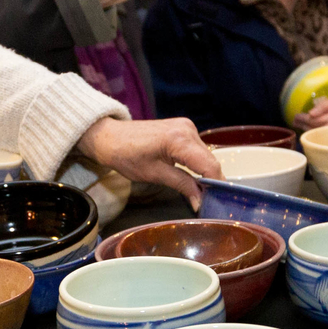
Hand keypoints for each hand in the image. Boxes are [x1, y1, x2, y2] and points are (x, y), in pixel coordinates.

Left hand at [75, 116, 219, 205]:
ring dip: (204, 172)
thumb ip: (182, 185)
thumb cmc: (126, 156)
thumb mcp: (155, 175)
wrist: (110, 137)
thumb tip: (200, 201)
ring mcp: (186, 126)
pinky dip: (198, 163)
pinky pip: (198, 149)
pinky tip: (194, 176)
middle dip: (211, 180)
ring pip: (205, 155)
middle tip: (209, 201)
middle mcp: (188, 129)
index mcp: (180, 140)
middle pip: (210, 160)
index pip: (209, 165)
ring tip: (201, 191)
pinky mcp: (183, 128)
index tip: (217, 201)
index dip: (216, 185)